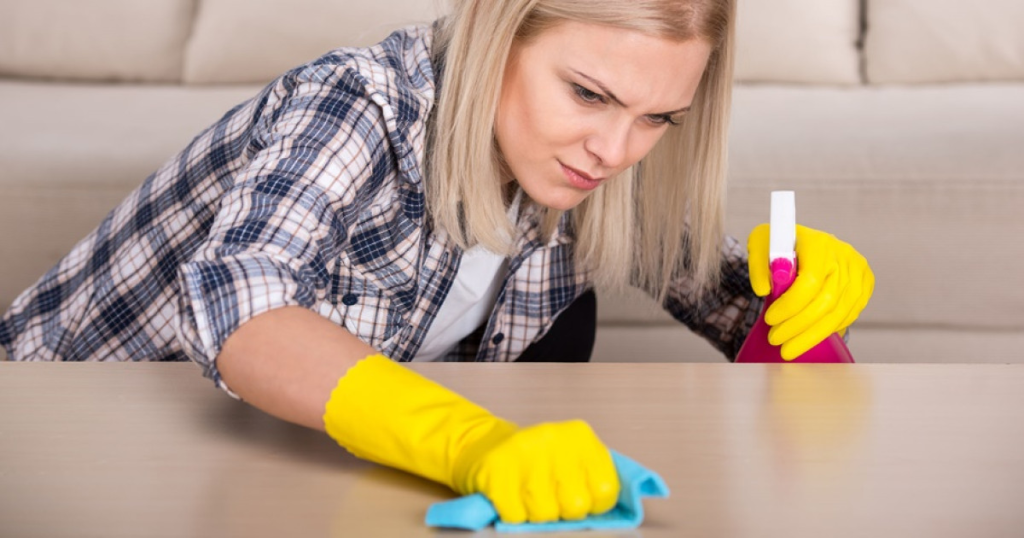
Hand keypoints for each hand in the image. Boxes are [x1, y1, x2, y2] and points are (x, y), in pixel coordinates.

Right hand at [323, 355, 619, 524]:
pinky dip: (512, 514)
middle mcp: (553, 439)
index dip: (592, 504)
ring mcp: (524, 454)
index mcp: (579, 436)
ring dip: (534, 514)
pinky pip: (516, 516)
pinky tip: (509, 498)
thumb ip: (595, 478)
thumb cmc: (534, 462)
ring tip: (527, 495)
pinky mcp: (497, 472)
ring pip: (544, 514)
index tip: (580, 498)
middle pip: (574, 506)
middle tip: (548, 496)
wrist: (480, 447)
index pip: (605, 491)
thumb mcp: (570, 459)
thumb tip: (627, 505)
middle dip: (561, 511)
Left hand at [747, 224, 873, 358]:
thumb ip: (759, 265)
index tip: (770, 319)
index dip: (790, 306)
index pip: (810, 282)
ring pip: (839, 313)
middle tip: (776, 339)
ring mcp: (858, 271)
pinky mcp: (865, 284)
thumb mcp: (761, 244)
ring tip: (789, 347)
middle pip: (826, 302)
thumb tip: (764, 290)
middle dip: (798, 326)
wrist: (807, 240)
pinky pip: (848, 315)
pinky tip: (809, 337)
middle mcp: (844, 256)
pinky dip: (828, 330)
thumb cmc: (781, 244)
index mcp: (819, 244)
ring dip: (812, 336)